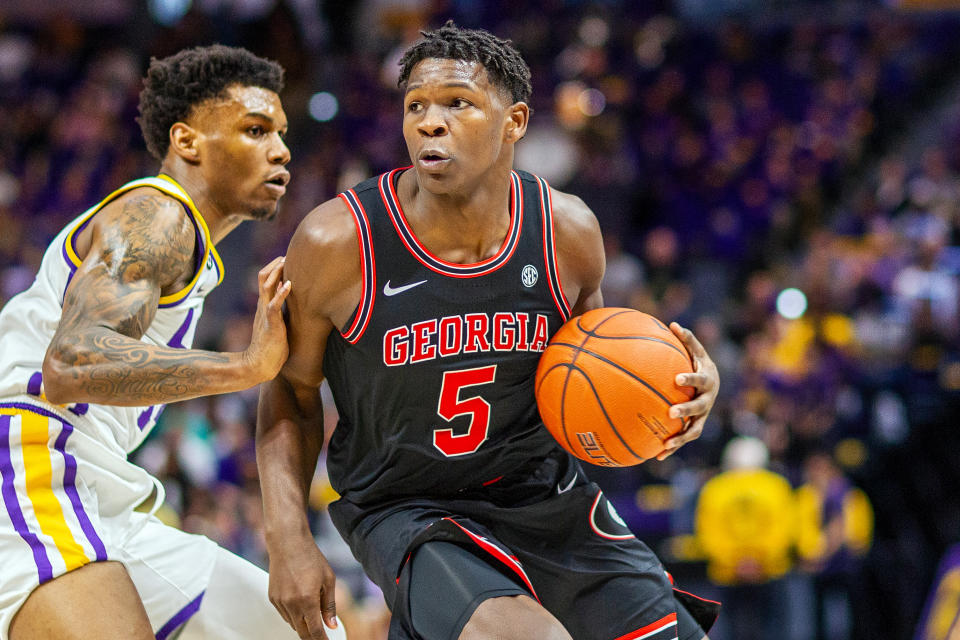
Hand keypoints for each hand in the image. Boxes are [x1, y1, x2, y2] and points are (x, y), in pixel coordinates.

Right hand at [244, 256, 291, 382]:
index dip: (274, 267)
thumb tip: (288, 297)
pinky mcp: (271, 324)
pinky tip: (289, 284)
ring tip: (286, 262)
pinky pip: (274, 306)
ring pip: (266, 286)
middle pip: (263, 277)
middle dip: (275, 264)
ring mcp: (265, 314)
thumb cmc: (271, 346)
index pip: (265, 279)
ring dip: (277, 273)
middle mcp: (263, 306)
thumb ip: (278, 310)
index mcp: (264, 305)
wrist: (259, 364)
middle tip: (287, 255)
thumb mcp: (276, 322)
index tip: (285, 258)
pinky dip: (281, 294)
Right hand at [269, 538, 339, 638]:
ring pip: (292, 624)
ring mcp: (280, 602)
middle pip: (302, 632)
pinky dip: (293, 615)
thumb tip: (331, 625)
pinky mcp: (272, 598)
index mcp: (308, 600)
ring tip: (312, 615)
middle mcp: (291, 604)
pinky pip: (284, 614)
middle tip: (321, 635)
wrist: (287, 543)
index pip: (315, 630)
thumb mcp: (328, 579)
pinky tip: (300, 605)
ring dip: (302, 624)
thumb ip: (329, 605)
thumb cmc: (311, 558)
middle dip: (312, 636)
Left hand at [658, 322, 719, 460]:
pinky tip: (656, 456)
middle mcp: (707, 401)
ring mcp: (702, 416)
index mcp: (707, 381)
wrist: (713, 384)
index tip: (677, 378)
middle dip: (686, 411)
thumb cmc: (700, 364)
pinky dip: (672, 448)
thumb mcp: (696, 352)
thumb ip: (687, 340)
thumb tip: (672, 324)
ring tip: (665, 444)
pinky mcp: (695, 427)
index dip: (690, 379)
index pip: (699, 380)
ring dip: (680, 438)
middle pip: (698, 408)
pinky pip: (683, 438)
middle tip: (671, 412)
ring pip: (693, 430)